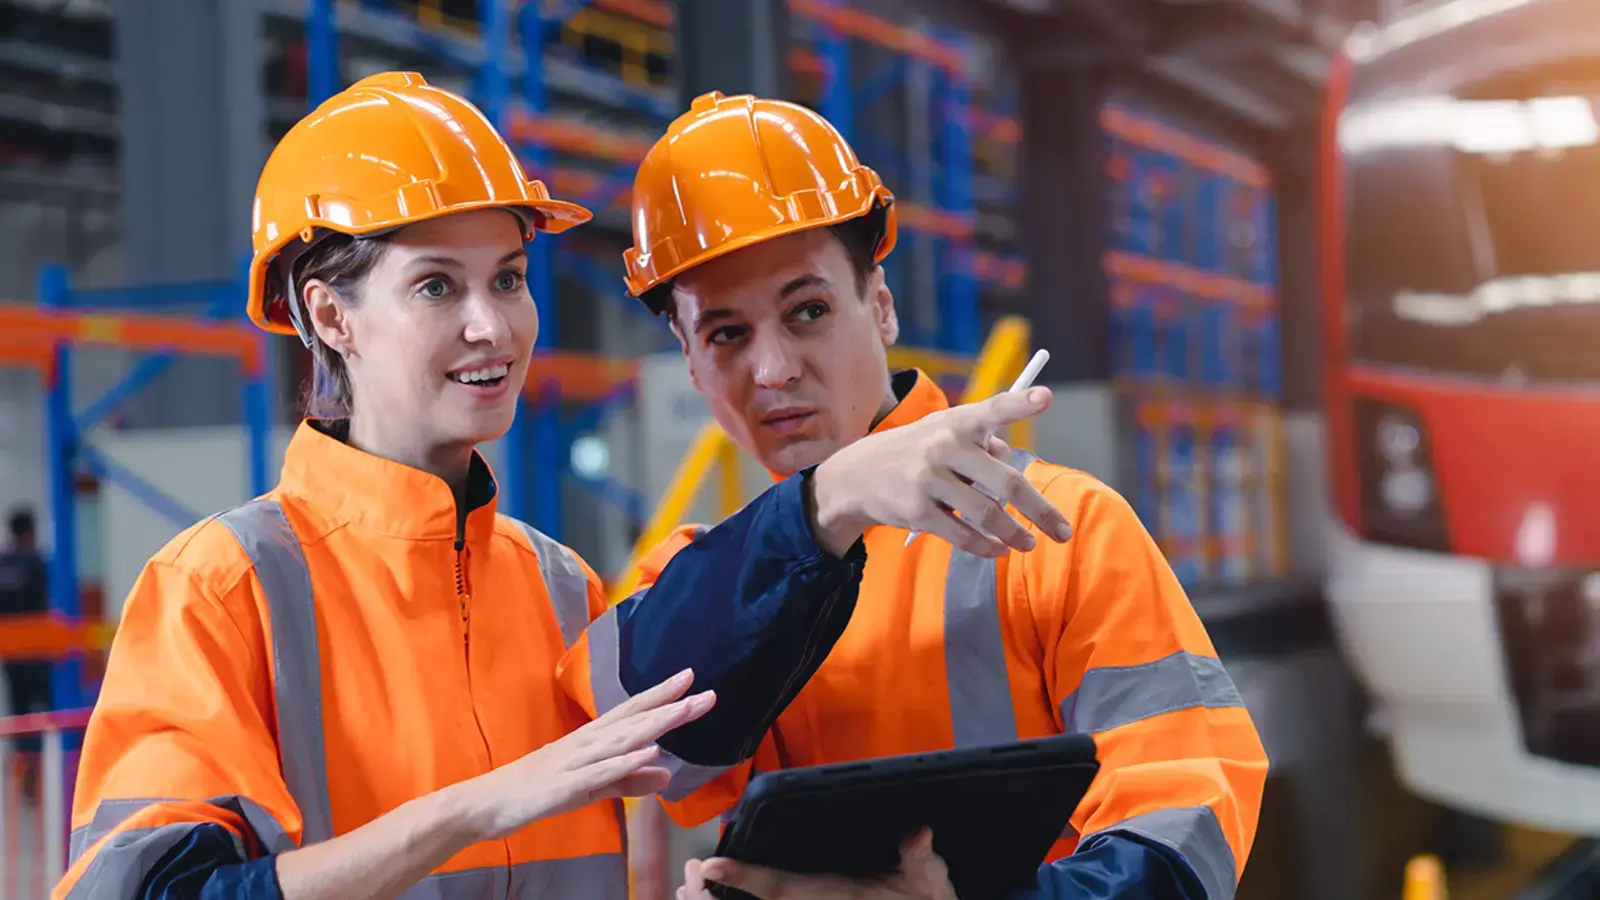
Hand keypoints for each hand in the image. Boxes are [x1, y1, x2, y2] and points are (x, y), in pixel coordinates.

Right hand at [450, 668, 714, 840]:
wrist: (483, 804)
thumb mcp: (590, 787)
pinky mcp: (565, 786)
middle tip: (705, 690)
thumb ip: (627, 780)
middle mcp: (585, 743)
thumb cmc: (535, 792)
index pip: (632, 713)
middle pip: (633, 719)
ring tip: (685, 710)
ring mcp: (575, 762)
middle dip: (669, 704)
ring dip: (655, 723)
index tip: (691, 679)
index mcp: (590, 741)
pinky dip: (627, 760)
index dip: (661, 696)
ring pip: (621, 739)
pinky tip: (650, 751)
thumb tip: (665, 774)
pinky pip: (600, 773)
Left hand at [677, 828, 958, 899]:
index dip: (744, 875)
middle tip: (687, 880)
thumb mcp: (929, 880)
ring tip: (689, 889)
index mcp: (826, 894)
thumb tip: (919, 836)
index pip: (779, 887)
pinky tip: (714, 898)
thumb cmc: (925, 898)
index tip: (711, 864)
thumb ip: (920, 858)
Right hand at [809, 387, 1071, 557]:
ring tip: (1029, 544)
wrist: (856, 475)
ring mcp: (927, 479)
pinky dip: (985, 546)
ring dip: (1014, 534)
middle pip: (1005, 481)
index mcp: (956, 422)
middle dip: (1039, 510)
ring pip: (986, 514)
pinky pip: (962, 534)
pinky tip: (999, 551)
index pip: (993, 409)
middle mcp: (943, 446)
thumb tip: (1013, 461)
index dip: (1020, 403)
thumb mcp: (943, 432)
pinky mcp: (916, 510)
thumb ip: (982, 441)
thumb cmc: (916, 450)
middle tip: (1063, 530)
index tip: (1045, 397)